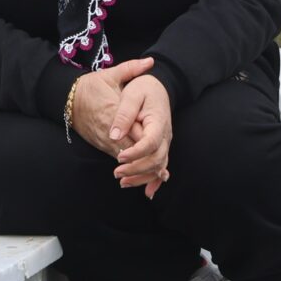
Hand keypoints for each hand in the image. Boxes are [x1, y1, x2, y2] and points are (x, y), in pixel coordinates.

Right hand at [69, 57, 154, 156]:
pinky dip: (129, 159)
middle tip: (161, 153)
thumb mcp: (110, 75)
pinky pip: (117, 156)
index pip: (134, 128)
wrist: (67, 100)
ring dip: (138, 159)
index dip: (148, 135)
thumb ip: (132, 68)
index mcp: (113, 110)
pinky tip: (141, 160)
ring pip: (124, 155)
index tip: (160, 135)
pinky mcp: (101, 145)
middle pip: (132, 146)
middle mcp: (108, 129)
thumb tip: (150, 61)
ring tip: (155, 160)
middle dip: (146, 152)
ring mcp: (104, 139)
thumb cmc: (90, 86)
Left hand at [112, 76, 173, 192]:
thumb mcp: (132, 94)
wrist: (157, 88)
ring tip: (122, 182)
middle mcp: (165, 135)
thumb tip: (115, 136)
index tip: (119, 157)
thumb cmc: (143, 89)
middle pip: (157, 159)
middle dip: (137, 169)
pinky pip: (161, 167)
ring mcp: (165, 143)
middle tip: (116, 172)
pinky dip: (154, 180)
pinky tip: (148, 192)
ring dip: (142, 177)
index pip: (150, 142)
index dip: (136, 153)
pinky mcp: (161, 148)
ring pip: (159, 166)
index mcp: (159, 121)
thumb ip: (123, 114)